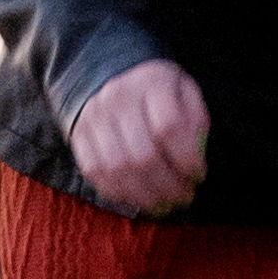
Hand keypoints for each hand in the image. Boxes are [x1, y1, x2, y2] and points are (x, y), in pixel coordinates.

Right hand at [65, 59, 211, 213]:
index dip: (186, 158)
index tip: (199, 174)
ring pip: (118, 169)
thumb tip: (195, 160)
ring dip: (145, 195)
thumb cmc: (158, 91)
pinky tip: (138, 198)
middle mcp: (118, 98)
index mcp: (151, 82)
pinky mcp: (79, 135)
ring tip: (164, 204)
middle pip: (142, 154)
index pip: (168, 127)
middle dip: (168, 185)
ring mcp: (94, 117)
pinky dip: (119, 193)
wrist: (110, 74)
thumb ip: (195, 122)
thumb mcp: (185, 92)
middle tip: (184, 197)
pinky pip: (96, 173)